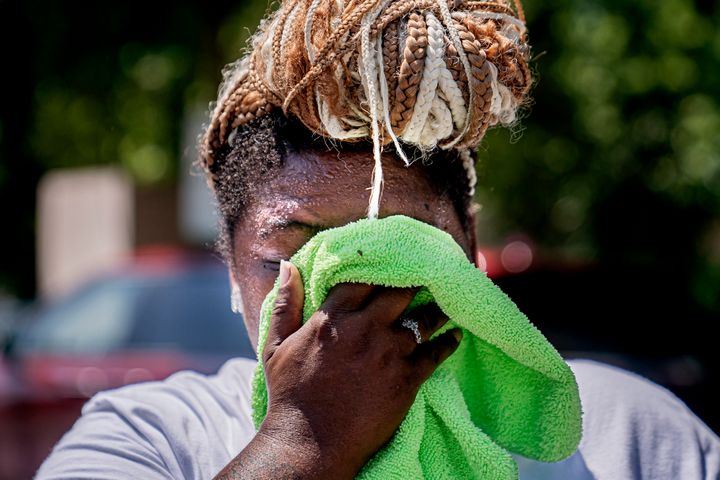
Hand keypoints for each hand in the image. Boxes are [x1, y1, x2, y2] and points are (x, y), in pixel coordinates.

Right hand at [255, 260, 461, 478]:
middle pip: (399, 292)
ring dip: (435, 310)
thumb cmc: (289, 395)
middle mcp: (364, 329)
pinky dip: (448, 343)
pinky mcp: (406, 380)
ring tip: (444, 304)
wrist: (309, 444)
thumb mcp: (276, 346)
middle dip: (413, 283)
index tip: (393, 265)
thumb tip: (287, 265)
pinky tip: (454, 336)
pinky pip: (436, 354)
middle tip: (426, 277)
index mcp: (332, 318)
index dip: (380, 268)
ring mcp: (388, 354)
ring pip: (423, 320)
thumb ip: (285, 303)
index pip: (363, 279)